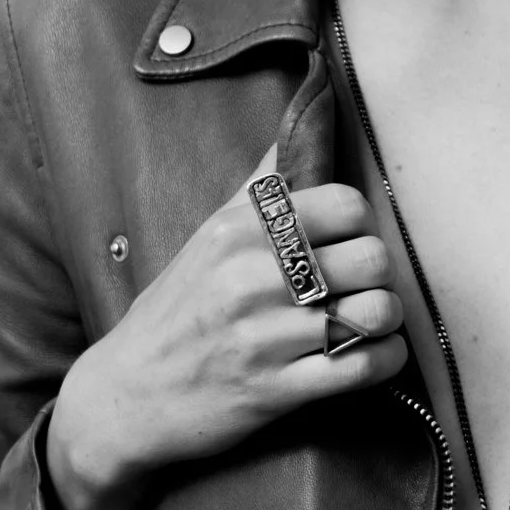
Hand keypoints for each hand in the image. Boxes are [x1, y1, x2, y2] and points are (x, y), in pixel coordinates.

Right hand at [44, 144, 407, 509]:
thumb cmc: (176, 311)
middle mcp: (250, 277)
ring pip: (374, 312)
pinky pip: (362, 367)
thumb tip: (304, 112)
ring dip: (385, 320)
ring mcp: (263, 336)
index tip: (349, 244)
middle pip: (371, 258)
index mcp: (238, 230)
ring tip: (369, 321)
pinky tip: (376, 354)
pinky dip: (384, 360)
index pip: (346, 205)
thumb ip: (261, 188)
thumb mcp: (208, 237)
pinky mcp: (274, 390)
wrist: (124, 396)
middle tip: (361, 287)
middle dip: (378, 275)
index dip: (362, 226)